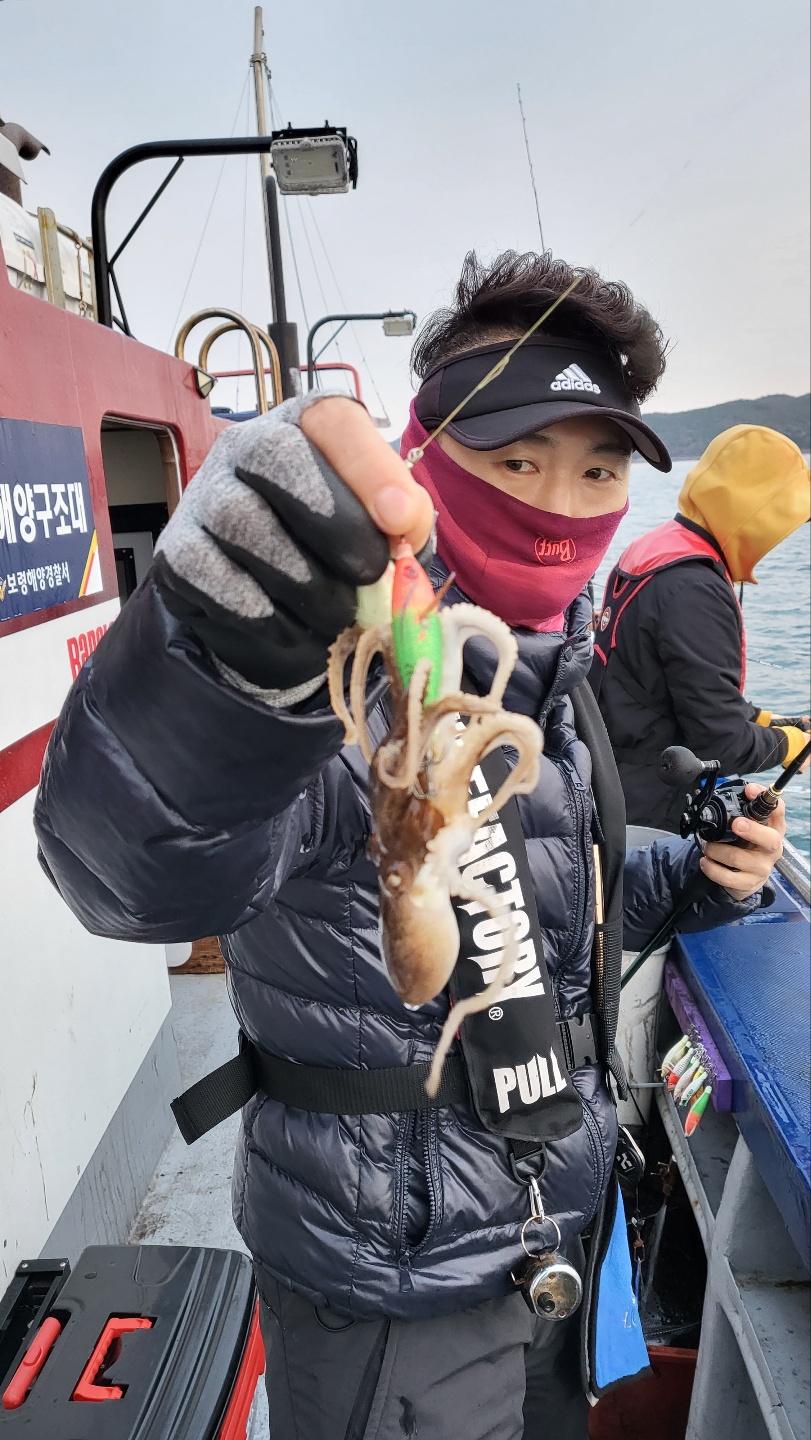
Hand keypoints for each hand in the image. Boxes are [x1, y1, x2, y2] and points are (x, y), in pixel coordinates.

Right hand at [153, 396, 433, 693]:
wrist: (281, 614)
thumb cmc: (340, 558)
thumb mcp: (386, 533)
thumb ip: (406, 518)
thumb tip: (402, 521)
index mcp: (306, 428)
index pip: (331, 418)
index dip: (369, 467)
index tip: (400, 521)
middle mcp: (244, 446)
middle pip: (275, 456)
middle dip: (333, 523)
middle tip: (369, 575)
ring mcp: (203, 496)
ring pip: (240, 520)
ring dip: (300, 578)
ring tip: (334, 612)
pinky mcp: (176, 551)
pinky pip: (208, 572)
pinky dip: (259, 609)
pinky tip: (289, 626)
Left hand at [699, 784, 784, 899]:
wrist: (746, 879)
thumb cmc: (746, 845)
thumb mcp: (748, 829)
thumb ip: (742, 813)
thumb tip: (722, 797)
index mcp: (773, 829)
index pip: (777, 811)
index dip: (765, 799)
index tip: (749, 790)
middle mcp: (772, 848)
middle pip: (769, 839)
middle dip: (751, 830)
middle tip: (735, 824)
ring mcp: (762, 868)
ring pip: (738, 858)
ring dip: (716, 850)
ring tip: (706, 846)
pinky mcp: (749, 883)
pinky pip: (728, 878)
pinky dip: (712, 868)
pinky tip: (705, 862)